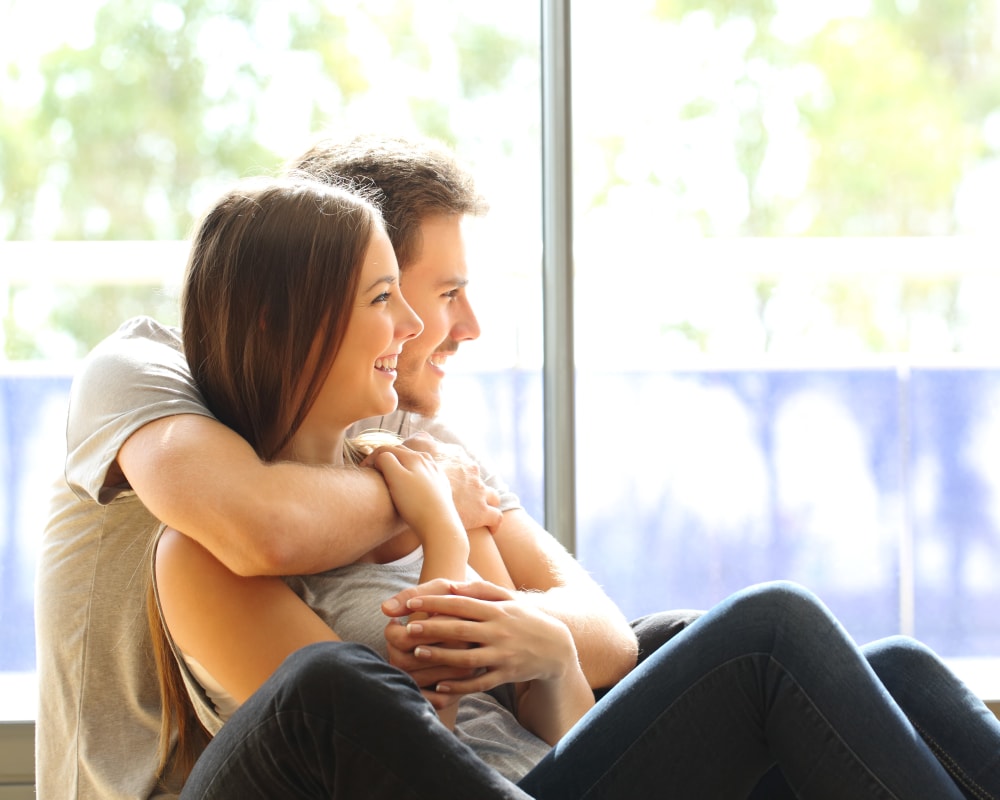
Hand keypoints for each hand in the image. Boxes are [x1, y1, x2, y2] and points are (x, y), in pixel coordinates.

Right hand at [368, 445, 462, 538]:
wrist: (439, 525)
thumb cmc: (415, 503)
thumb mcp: (396, 478)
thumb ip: (386, 461)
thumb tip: (382, 456)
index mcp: (414, 457)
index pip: (387, 449)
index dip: (371, 457)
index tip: (362, 470)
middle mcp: (427, 461)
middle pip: (400, 452)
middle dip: (385, 457)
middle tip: (373, 471)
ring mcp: (436, 473)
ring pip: (414, 461)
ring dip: (400, 463)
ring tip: (390, 474)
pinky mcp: (441, 485)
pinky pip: (424, 472)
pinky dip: (413, 473)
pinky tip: (411, 482)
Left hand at [382, 580, 578, 695]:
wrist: (556, 647)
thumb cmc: (525, 618)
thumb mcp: (509, 598)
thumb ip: (481, 590)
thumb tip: (452, 586)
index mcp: (497, 610)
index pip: (461, 604)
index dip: (435, 603)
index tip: (412, 603)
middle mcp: (499, 632)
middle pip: (460, 630)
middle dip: (432, 629)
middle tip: (408, 629)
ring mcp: (503, 655)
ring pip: (466, 658)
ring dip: (441, 657)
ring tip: (417, 654)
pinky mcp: (506, 675)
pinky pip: (479, 683)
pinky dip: (460, 685)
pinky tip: (440, 685)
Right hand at [403, 433, 501, 533]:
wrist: (425, 500)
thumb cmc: (416, 473)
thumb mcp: (412, 448)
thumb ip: (417, 440)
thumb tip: (420, 436)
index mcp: (456, 455)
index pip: (456, 456)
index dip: (449, 466)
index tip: (442, 475)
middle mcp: (471, 471)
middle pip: (474, 475)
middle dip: (468, 482)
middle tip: (456, 494)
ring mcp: (479, 490)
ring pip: (490, 494)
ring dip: (484, 500)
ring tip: (475, 510)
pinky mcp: (481, 512)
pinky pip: (495, 516)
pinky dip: (493, 522)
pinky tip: (489, 528)